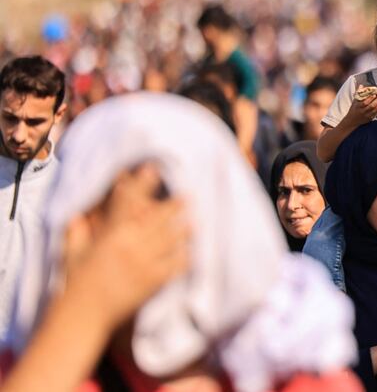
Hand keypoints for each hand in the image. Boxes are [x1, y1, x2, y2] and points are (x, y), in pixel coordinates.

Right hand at [63, 164, 190, 327]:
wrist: (84, 315)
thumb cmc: (76, 282)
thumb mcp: (74, 252)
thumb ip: (77, 231)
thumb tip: (78, 213)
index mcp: (111, 234)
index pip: (130, 203)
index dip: (142, 185)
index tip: (154, 170)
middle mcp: (131, 245)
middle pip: (158, 219)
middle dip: (174, 206)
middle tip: (188, 196)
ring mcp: (144, 263)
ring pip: (171, 239)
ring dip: (184, 230)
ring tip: (194, 222)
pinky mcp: (153, 281)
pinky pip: (176, 265)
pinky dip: (185, 258)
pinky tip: (191, 253)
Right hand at [344, 84, 376, 125]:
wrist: (352, 121)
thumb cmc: (353, 109)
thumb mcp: (354, 101)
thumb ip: (358, 93)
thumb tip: (361, 85)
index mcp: (358, 107)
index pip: (365, 103)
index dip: (370, 98)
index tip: (374, 94)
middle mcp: (362, 112)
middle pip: (371, 106)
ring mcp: (367, 116)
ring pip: (375, 110)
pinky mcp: (370, 119)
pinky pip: (376, 113)